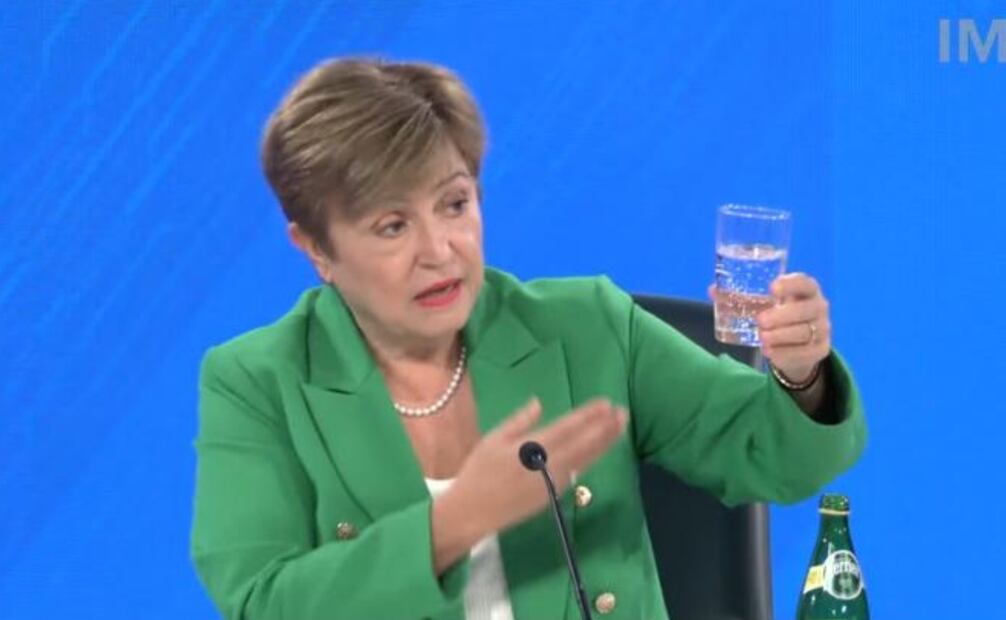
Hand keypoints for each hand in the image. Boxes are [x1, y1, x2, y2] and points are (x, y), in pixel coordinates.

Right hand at [432, 398, 626, 571]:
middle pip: (585, 444)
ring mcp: (554, 482)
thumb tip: (539, 403)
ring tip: (619, 428)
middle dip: (606, 428)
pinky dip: (591, 459)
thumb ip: (519, 421)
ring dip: (604, 443)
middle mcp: (549, 465)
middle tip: (623, 412)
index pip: (569, 427)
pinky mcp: (553, 495)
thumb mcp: (493, 439)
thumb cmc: (478, 472)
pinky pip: (577, 473)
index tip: (606, 403)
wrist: (472, 513)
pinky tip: (599, 450)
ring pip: (586, 459)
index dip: (590, 415)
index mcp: (533, 447)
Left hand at [708, 273, 831, 382]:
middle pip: (806, 309)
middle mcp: (819, 307)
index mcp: (806, 290)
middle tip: (760, 321)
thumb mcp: (764, 306)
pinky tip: (770, 352)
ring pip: (805, 332)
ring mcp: (823, 329)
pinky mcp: (821, 349)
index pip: (805, 283)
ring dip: (782, 335)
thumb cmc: (779, 316)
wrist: (796, 344)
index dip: (791, 284)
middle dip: (782, 316)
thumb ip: (742, 298)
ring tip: (763, 338)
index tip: (772, 288)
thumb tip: (712, 290)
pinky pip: (806, 352)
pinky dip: (786, 353)